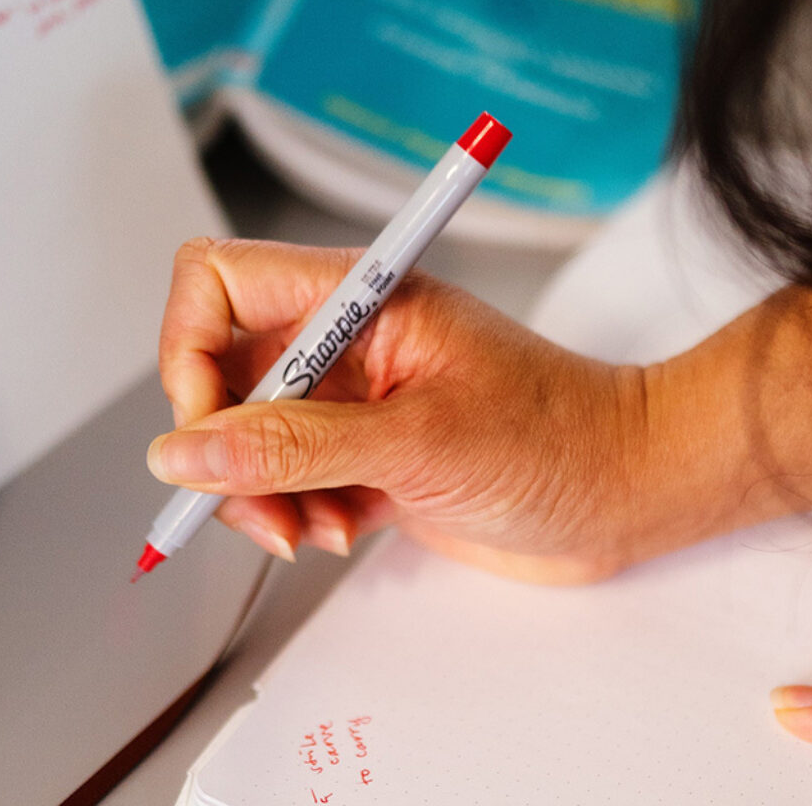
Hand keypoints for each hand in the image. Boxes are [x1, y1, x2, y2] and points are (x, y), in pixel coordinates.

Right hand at [149, 238, 650, 582]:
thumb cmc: (558, 436)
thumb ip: (292, 447)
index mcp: (358, 296)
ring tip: (318, 528)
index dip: (190, 349)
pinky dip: (300, 514)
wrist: (626, 490)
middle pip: (222, 372)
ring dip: (264, 495)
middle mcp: (345, 340)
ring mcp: (354, 398)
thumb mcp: (416, 442)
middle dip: (228, 449)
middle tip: (265, 505)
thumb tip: (185, 451)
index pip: (220, 281)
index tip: (208, 426)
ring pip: (249, 438)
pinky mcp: (367, 453)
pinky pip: (290, 480)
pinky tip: (348, 530)